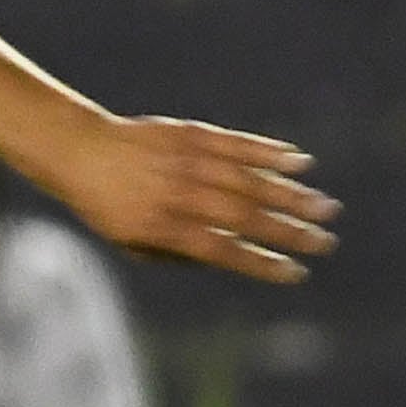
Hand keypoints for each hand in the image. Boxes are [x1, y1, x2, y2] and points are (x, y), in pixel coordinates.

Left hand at [43, 115, 337, 283]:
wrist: (79, 151)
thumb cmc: (109, 207)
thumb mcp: (132, 243)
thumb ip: (178, 254)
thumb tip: (231, 257)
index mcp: (158, 228)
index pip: (220, 251)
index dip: (260, 263)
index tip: (295, 274)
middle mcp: (175, 194)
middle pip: (241, 216)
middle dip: (288, 231)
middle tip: (325, 243)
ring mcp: (184, 161)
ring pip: (246, 179)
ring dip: (290, 195)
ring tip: (325, 208)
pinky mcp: (190, 133)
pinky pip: (235, 143)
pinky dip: (269, 152)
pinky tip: (301, 163)